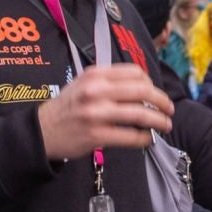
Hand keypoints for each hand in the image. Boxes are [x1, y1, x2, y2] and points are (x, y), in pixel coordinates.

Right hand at [36, 64, 172, 159]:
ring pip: (140, 114)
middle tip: (169, 109)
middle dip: (162, 101)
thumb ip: (108, 81)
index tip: (155, 93)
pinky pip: (130, 136)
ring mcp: (96, 113)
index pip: (134, 72)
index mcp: (95, 75)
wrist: (42, 130)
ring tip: (165, 125)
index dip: (151, 83)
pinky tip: (147, 139)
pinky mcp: (96, 135)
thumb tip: (142, 87)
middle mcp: (96, 91)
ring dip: (158, 121)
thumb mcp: (83, 83)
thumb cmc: (66, 107)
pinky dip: (144, 138)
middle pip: (142, 90)